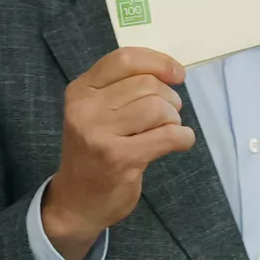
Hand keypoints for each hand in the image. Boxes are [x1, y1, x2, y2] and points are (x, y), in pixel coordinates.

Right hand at [42, 47, 195, 259]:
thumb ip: (122, 87)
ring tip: (166, 130)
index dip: (158, 62)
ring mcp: (100, 134)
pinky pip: (168, 136)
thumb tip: (170, 71)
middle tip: (168, 115)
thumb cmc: (93, 151)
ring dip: (174, 119)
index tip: (177, 74)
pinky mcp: (119, 158)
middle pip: (146, 84)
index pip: (124, 59)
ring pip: (158, 108)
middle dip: (169, 98)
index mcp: (80, 90)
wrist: (76, 201)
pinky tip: (178, 142)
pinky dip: (183, 137)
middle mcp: (85, 108)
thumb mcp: (95, 111)